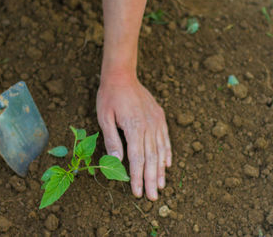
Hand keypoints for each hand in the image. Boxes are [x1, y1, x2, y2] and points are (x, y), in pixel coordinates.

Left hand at [96, 73, 171, 199]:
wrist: (122, 75)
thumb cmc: (109, 97)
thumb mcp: (104, 118)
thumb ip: (112, 140)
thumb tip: (116, 161)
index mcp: (134, 127)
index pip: (136, 158)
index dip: (137, 177)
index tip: (138, 193)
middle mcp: (148, 126)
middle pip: (151, 158)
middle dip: (150, 179)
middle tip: (153, 197)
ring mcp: (156, 121)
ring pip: (160, 150)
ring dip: (160, 170)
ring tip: (161, 186)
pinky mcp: (159, 117)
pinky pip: (165, 138)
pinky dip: (167, 153)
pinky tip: (167, 164)